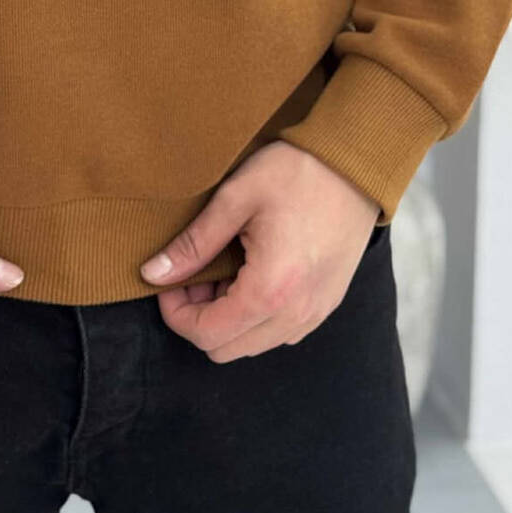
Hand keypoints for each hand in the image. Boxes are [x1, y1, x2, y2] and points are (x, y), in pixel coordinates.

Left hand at [138, 139, 381, 361]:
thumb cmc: (297, 172)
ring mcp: (317, 313)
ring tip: (224, 269)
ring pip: (253, 344)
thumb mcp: (235, 198)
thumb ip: (193, 243)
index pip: (206, 335)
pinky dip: (256, 315)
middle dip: (200, 317)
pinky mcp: (328, 303)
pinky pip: (280, 331)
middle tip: (196, 272)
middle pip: (226, 349)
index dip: (176, 312)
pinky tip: (252, 273)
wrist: (357, 163)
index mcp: (270, 291)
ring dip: (228, 318)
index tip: (171, 279)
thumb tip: (154, 273)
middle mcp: (296, 314)